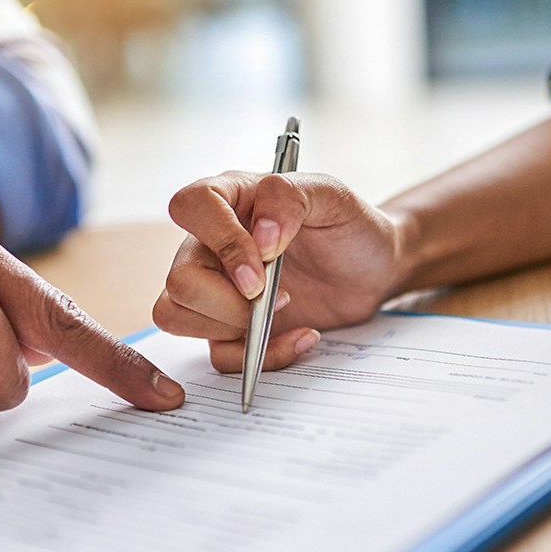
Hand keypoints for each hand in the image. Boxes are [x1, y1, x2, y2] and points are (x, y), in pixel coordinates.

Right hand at [153, 171, 405, 371]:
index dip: (221, 240)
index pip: (189, 207)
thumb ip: (289, 198)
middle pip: (180, 279)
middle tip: (279, 297)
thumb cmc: (349, 226)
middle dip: (227, 301)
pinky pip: (218, 355)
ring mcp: (215, 288)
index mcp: (229, 199)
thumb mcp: (331, 196)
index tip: (263, 265)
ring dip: (233, 327)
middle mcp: (210, 244)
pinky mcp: (229, 328)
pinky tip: (299, 335)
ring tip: (285, 309)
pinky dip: (261, 355)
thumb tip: (260, 238)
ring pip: (176, 317)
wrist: (373, 271)